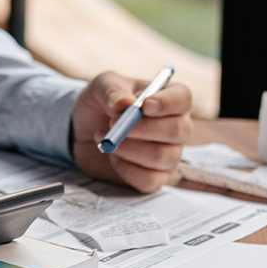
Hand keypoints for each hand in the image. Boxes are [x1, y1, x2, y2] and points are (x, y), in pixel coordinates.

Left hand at [72, 71, 191, 192]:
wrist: (83, 132)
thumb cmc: (100, 104)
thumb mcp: (99, 87)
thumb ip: (111, 91)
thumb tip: (125, 104)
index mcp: (169, 97)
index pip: (183, 98)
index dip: (167, 103)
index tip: (144, 106)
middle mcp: (176, 126)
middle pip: (177, 130)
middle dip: (143, 129)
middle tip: (113, 124)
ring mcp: (169, 154)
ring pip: (162, 156)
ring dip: (128, 149)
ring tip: (106, 140)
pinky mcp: (155, 177)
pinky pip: (150, 180)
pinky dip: (127, 170)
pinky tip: (113, 158)